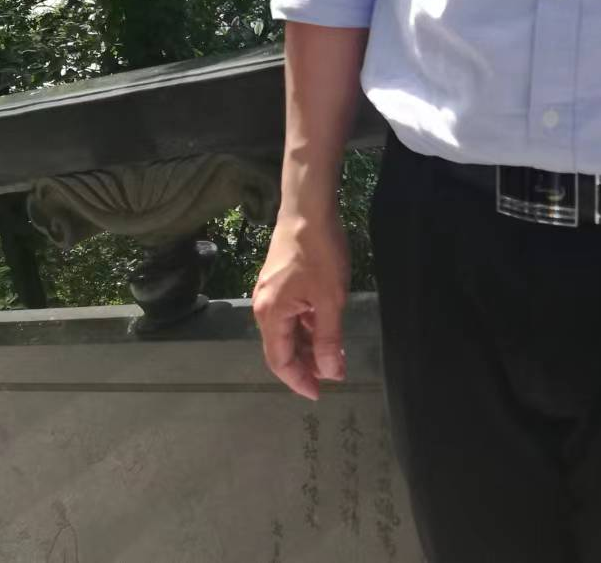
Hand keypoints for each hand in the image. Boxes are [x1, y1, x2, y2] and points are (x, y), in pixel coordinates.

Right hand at [252, 209, 350, 400]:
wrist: (308, 207)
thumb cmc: (320, 252)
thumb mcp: (330, 299)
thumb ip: (329, 339)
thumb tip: (330, 373)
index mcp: (270, 315)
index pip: (280, 361)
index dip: (299, 381)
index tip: (320, 394)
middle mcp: (264, 307)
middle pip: (282, 347)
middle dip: (307, 364)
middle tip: (334, 374)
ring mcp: (271, 293)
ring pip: (289, 330)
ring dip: (310, 344)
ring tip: (336, 355)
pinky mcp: (280, 281)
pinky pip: (292, 313)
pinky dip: (308, 325)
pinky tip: (327, 327)